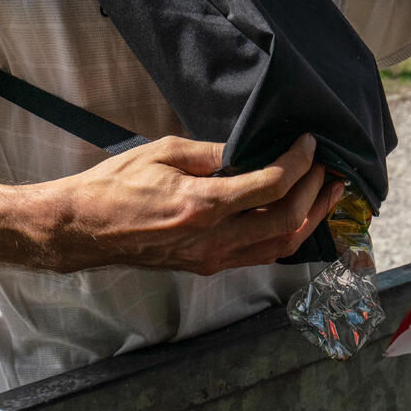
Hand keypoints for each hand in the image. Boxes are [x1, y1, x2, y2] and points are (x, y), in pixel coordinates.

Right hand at [42, 133, 341, 273]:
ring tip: (328, 193)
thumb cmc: (114, 186)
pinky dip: (288, 236)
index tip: (308, 144)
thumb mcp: (164, 152)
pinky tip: (298, 216)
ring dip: (311, 218)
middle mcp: (213, 239)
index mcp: (202, 205)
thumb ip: (213, 152)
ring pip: (281, 245)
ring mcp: (213, 258)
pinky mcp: (208, 266)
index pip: (271, 186)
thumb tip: (251, 149)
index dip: (298, 163)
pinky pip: (262, 256)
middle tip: (328, 167)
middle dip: (315, 191)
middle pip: (287, 220)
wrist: (83, 229)